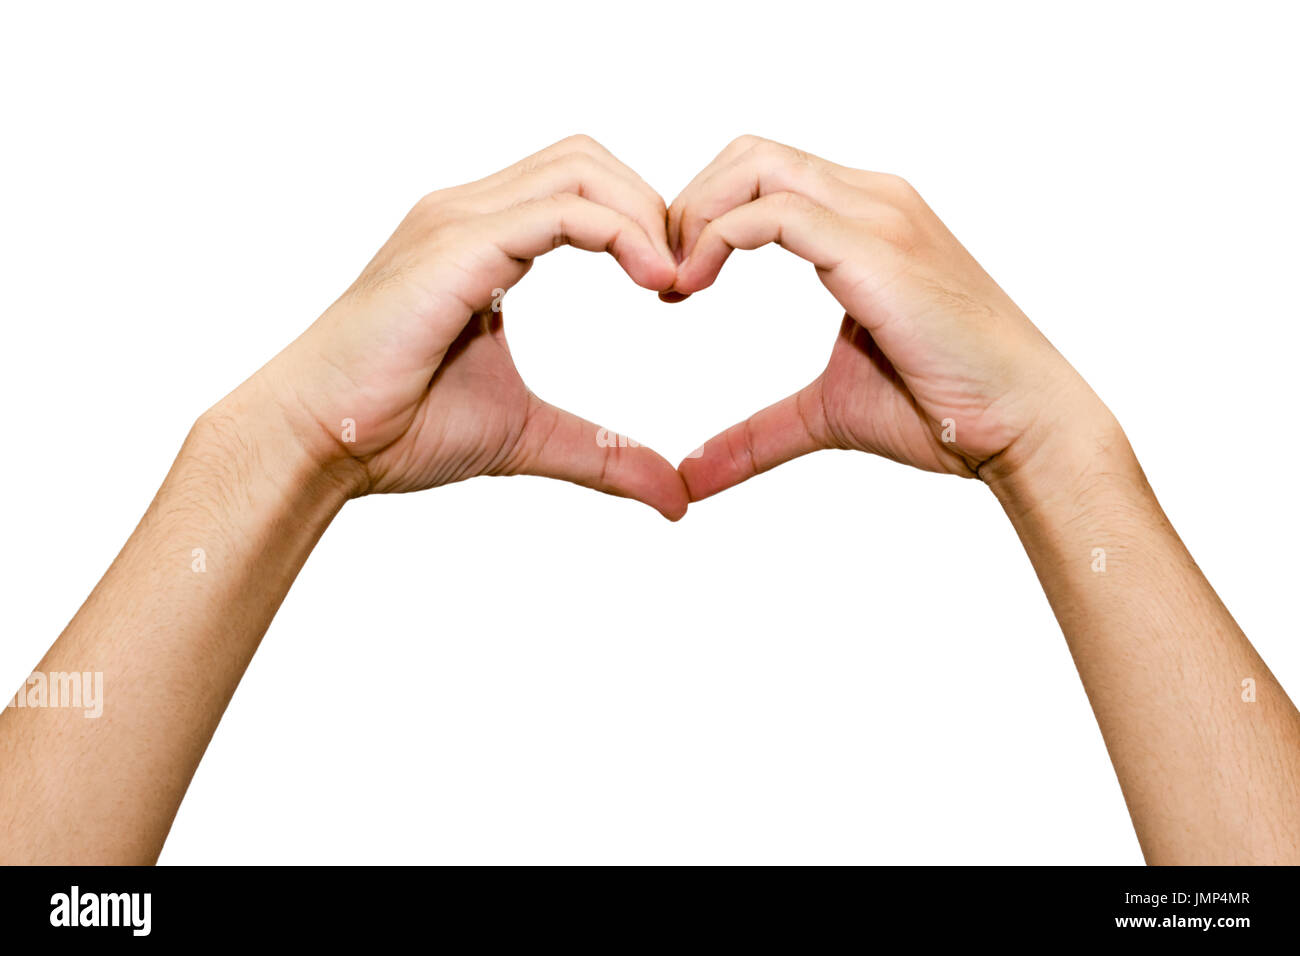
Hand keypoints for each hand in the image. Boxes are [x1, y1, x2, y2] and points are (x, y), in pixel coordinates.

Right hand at [243, 135, 687, 518]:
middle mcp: (468, 214)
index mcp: (480, 241)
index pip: (580, 188)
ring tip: (674, 283)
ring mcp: (458, 222)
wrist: (316, 442)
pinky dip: (621, 234)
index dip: (642, 225)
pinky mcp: (456, 247)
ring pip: (581, 170)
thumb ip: (603, 456)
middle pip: (588, 160)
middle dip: (653, 208)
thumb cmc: (397, 428)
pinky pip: (561, 211)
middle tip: (687, 281)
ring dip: (646, 216)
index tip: (676, 291)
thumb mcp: (528, 436)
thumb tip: (675, 499)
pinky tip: (653, 283)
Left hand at [668, 136, 1116, 499]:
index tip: (672, 283)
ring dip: (694, 216)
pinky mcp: (876, 249)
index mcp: (865, 220)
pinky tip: (694, 286)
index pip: (762, 174)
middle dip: (687, 205)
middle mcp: (872, 200)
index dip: (701, 215)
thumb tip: (694, 475)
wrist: (1022, 426)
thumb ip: (756, 434)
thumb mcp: (826, 413)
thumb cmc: (944, 409)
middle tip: (660, 276)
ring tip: (673, 284)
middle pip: (749, 153)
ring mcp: (878, 216)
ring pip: (756, 166)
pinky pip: (774, 214)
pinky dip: (716, 238)